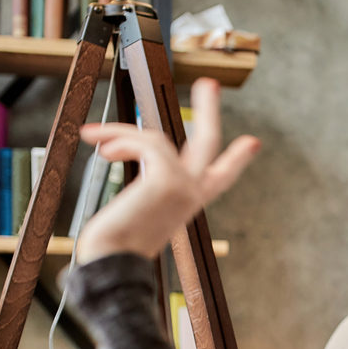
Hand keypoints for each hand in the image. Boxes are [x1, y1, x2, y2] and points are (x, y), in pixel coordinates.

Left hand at [75, 78, 261, 261]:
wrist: (112, 264)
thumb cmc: (115, 246)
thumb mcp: (135, 212)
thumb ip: (142, 189)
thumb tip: (116, 153)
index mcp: (188, 204)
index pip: (220, 178)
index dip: (236, 159)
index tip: (252, 143)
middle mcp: (192, 194)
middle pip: (209, 144)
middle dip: (208, 110)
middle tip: (209, 84)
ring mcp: (183, 186)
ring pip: (156, 139)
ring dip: (120, 133)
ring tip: (95, 137)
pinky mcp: (167, 178)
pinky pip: (143, 142)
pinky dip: (117, 140)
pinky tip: (103, 150)